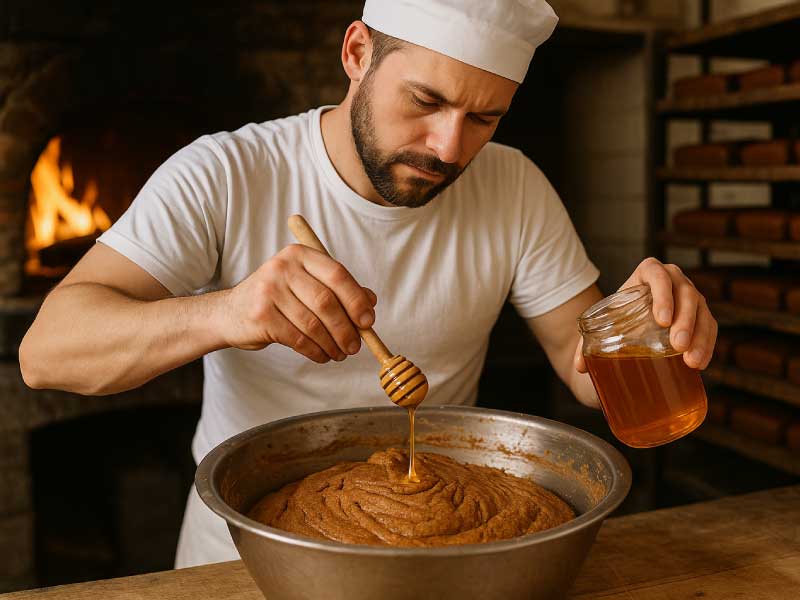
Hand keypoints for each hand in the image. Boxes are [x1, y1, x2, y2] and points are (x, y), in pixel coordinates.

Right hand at [217, 244, 376, 362]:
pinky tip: (322, 355)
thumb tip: (370, 302)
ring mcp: (269, 290)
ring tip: (339, 354)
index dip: (356, 300)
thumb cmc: (278, 299)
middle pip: (326, 301)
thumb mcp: (306, 285)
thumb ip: (338, 289)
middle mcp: (282, 267)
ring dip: (332, 344)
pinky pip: (298, 338)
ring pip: (313, 324)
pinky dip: (315, 351)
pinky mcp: (260, 315)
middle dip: (346, 329)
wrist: (230, 313)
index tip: (368, 321)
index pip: (337, 274)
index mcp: (300, 254)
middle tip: (355, 346)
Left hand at [574, 257, 716, 372]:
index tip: (661, 321)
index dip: (662, 294)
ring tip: (691, 362)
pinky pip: (709, 327)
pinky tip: (700, 364)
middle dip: (685, 320)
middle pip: (685, 293)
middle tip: (677, 346)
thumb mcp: (599, 328)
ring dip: (700, 336)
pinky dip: (707, 345)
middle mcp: (672, 280)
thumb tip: (579, 366)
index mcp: (646, 273)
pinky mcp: (700, 316)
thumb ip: (586, 344)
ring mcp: (689, 297)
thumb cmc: (614, 321)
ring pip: (702, 310)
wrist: (628, 327)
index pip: (657, 274)